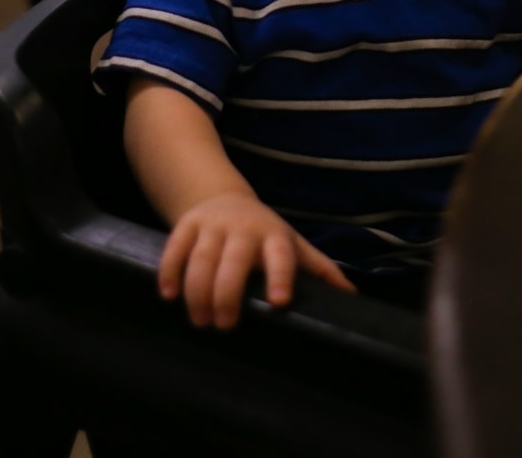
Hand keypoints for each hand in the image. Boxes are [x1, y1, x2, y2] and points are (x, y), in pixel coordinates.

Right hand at [158, 190, 355, 328]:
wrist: (223, 197)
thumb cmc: (265, 234)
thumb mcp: (294, 246)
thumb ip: (320, 270)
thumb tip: (352, 297)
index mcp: (275, 236)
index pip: (281, 256)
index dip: (281, 277)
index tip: (278, 302)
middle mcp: (244, 228)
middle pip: (234, 260)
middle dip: (227, 293)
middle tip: (224, 325)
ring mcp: (213, 225)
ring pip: (202, 257)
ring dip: (197, 291)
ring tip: (199, 320)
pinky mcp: (187, 225)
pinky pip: (175, 248)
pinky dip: (170, 271)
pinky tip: (169, 295)